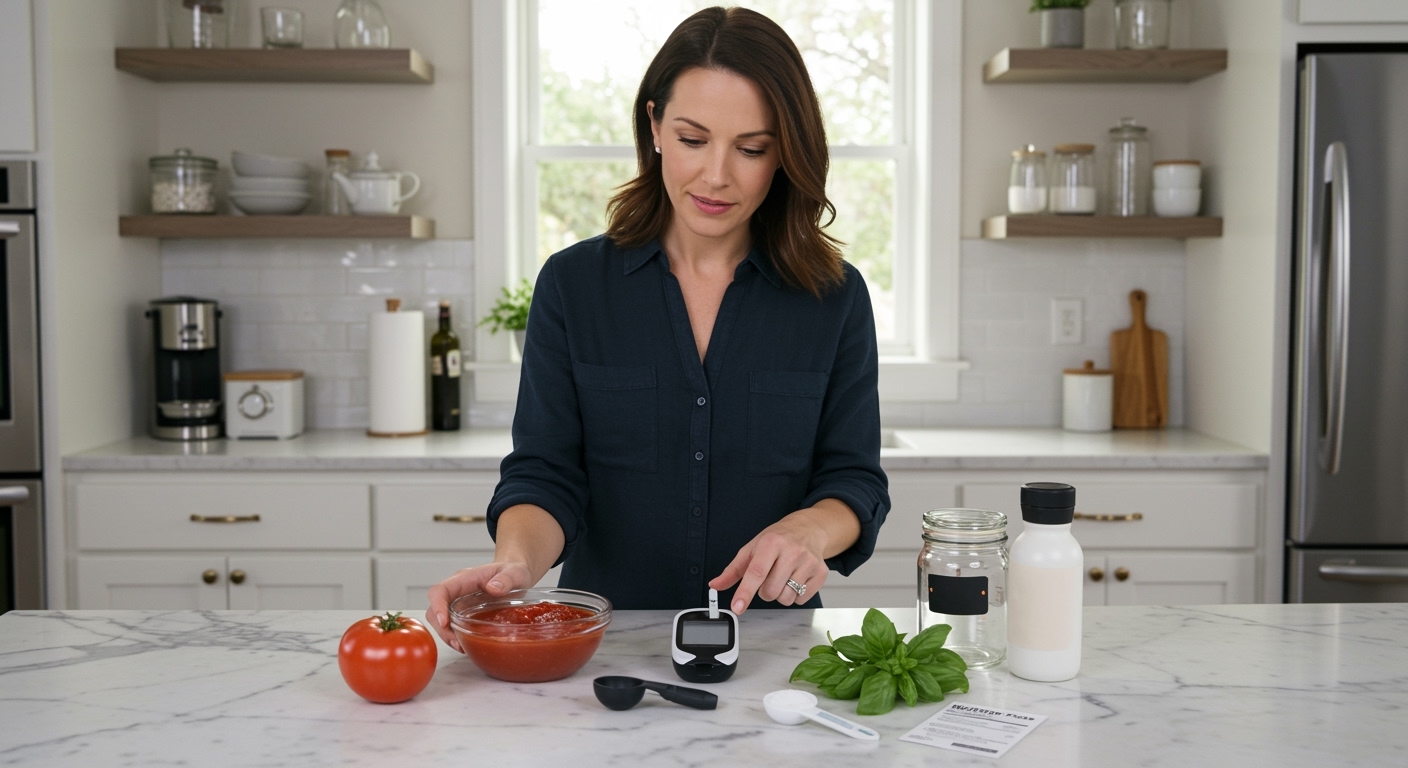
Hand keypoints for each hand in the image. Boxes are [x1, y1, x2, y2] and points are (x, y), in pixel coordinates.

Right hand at [425, 562, 532, 651]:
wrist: (515, 577)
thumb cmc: (513, 572)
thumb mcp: (516, 573)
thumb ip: (507, 579)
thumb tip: (493, 588)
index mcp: (465, 579)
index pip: (440, 590)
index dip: (437, 606)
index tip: (444, 622)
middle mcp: (457, 591)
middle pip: (434, 610)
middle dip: (441, 628)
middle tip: (456, 642)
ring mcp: (458, 603)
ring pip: (440, 621)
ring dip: (446, 636)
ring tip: (461, 647)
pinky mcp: (462, 614)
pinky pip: (451, 626)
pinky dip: (454, 637)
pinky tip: (465, 644)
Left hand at [709, 511, 830, 614]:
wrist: (809, 528)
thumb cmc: (778, 539)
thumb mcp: (752, 548)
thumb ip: (733, 570)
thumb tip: (715, 585)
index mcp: (772, 543)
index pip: (756, 572)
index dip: (745, 592)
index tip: (737, 607)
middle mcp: (792, 551)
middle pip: (770, 591)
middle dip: (764, 591)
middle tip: (768, 576)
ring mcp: (808, 562)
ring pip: (786, 598)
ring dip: (780, 594)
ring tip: (782, 577)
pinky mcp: (821, 573)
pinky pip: (801, 600)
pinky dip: (795, 595)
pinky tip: (796, 578)